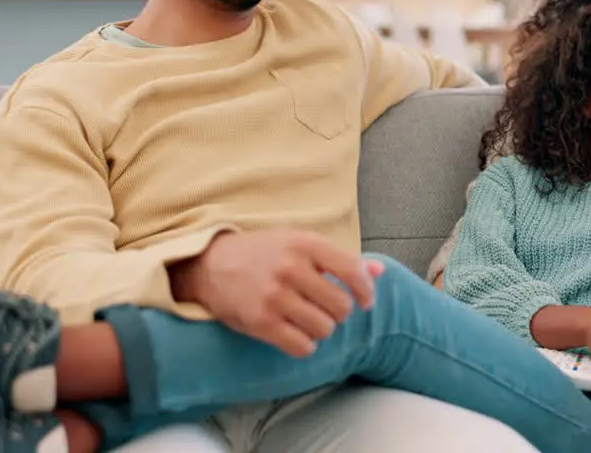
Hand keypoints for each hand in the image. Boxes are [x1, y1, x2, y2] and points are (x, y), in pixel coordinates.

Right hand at [171, 230, 384, 356]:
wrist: (211, 264)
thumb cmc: (265, 253)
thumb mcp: (301, 243)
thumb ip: (341, 259)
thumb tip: (379, 272)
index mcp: (305, 244)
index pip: (352, 271)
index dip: (366, 291)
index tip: (366, 302)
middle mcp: (291, 268)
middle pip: (341, 307)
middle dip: (339, 313)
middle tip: (327, 309)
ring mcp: (274, 296)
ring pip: (324, 329)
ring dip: (322, 329)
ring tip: (310, 320)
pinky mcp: (260, 322)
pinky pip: (302, 346)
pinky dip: (305, 345)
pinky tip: (297, 334)